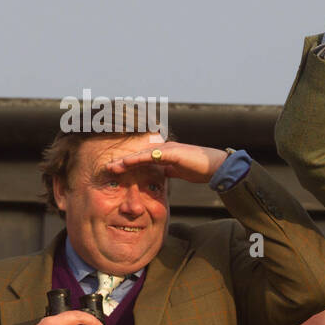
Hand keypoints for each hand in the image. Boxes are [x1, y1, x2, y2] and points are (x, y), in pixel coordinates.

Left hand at [105, 141, 227, 184]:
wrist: (218, 167)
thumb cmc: (202, 169)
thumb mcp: (181, 172)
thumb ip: (169, 171)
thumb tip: (159, 176)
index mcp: (166, 153)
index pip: (143, 158)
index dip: (129, 164)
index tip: (116, 170)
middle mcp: (164, 148)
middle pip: (138, 154)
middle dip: (123, 161)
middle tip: (107, 168)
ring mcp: (167, 149)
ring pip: (141, 154)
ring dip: (125, 160)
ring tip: (111, 166)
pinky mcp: (171, 152)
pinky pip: (150, 155)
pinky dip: (136, 159)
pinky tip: (126, 163)